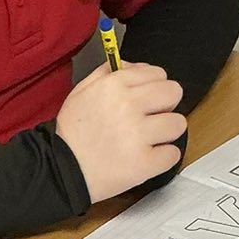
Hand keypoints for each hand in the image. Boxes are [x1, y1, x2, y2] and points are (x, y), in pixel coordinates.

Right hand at [55, 60, 186, 202]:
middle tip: (152, 117)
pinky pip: (173, 154)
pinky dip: (162, 158)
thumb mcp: (82, 92)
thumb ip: (109, 73)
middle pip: (174, 93)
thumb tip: (136, 67)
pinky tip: (146, 158)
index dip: (155, 86)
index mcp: (114, 85)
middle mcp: (128, 105)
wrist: (60, 171)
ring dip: (166, 132)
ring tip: (148, 140)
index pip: (158, 73)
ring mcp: (138, 135)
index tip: (148, 98)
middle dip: (165, 105)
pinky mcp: (144, 163)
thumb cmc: (72, 134)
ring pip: (178, 123)